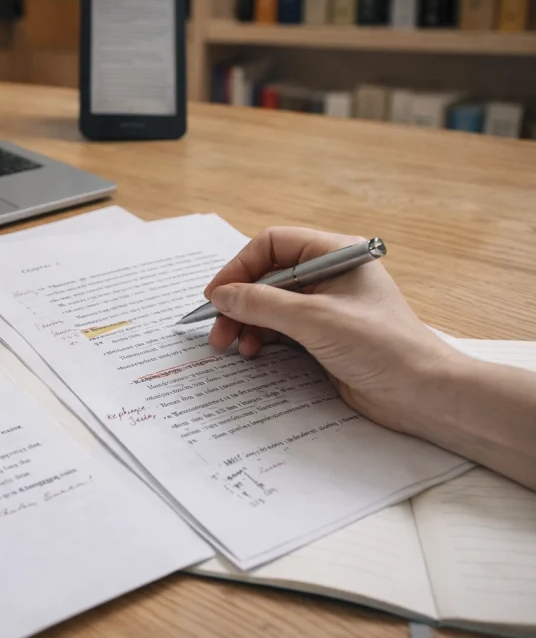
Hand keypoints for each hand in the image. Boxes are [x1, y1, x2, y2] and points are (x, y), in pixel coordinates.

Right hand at [203, 226, 456, 435]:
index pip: (273, 245)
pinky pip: (280, 329)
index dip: (240, 267)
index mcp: (335, 254)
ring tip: (231, 347)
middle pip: (267, 277)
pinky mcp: (324, 336)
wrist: (421, 393)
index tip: (216, 295)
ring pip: (270, 305)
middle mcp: (329, 275)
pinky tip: (252, 352)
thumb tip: (220, 295)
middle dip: (239, 302)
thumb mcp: (313, 319)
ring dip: (246, 323)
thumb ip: (262, 303)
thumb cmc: (381, 346)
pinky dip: (261, 338)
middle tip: (217, 329)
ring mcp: (326, 306)